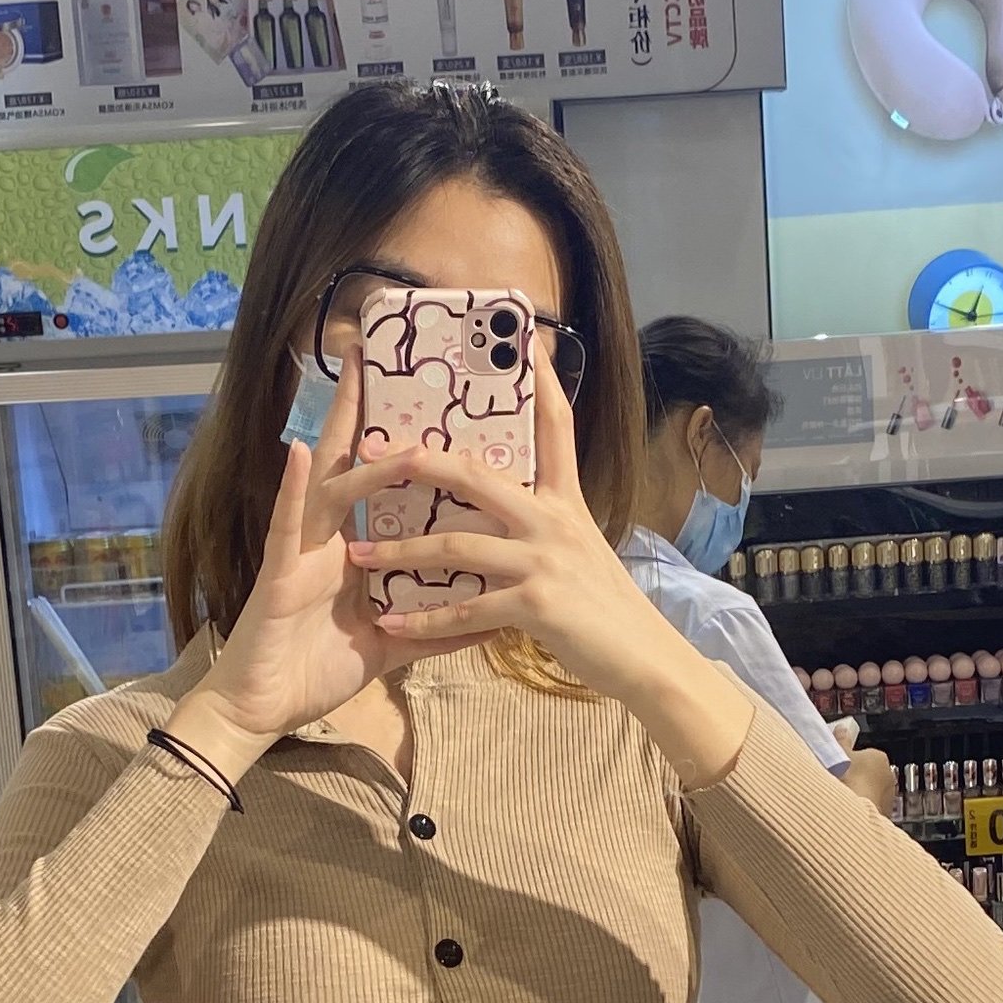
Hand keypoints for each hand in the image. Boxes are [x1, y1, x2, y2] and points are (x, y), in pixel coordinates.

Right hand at [165, 370, 426, 773]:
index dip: (399, 443)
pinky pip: (289, 526)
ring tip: (371, 392)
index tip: (427, 402)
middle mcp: (327, 539)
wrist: (263, 712)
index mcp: (353, 550)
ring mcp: (302, 551)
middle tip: (379, 353)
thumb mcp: (391, 645)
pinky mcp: (281, 574)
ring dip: (353, 440)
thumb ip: (436, 628)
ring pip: (331, 484)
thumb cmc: (317, 673)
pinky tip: (301, 451)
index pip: (380, 487)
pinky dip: (294, 489)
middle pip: (351, 463)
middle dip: (364, 411)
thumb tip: (492, 620)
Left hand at [355, 348, 752, 784]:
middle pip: (478, 476)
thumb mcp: (583, 549)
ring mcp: (542, 561)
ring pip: (457, 546)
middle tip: (373, 455)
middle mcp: (552, 521)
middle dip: (422, 463)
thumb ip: (549, 523)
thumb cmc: (607, 608)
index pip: (556, 428)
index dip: (544, 383)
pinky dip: (423, 621)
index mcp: (565, 502)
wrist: (643, 658)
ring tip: (359, 552)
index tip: (529, 343)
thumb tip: (516, 508)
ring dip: (402, 551)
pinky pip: (464, 610)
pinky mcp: (534, 606)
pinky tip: (391, 624)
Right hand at [841, 745, 899, 814]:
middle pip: (869, 772)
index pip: (865, 754)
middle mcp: (888, 774)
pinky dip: (864, 806)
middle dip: (857, 775)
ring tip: (845, 795)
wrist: (854, 809)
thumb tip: (841, 729)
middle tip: (841, 779)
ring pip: (872, 790)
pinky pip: (873, 805)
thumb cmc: (849, 779)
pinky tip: (852, 808)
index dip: (851, 759)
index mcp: (879, 756)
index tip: (841, 764)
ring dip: (861, 792)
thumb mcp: (840, 754)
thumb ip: (842, 740)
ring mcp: (888, 794)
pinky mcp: (885, 811)